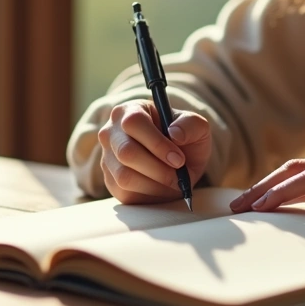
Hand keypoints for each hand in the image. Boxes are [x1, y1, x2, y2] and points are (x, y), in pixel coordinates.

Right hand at [97, 100, 211, 203]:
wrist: (180, 163)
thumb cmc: (185, 139)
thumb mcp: (197, 127)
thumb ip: (191, 125)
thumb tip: (175, 134)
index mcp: (130, 111)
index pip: (134, 123)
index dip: (157, 143)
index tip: (178, 159)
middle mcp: (111, 132)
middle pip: (127, 152)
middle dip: (158, 168)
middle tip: (178, 175)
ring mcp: (107, 157)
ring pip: (124, 175)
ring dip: (155, 183)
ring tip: (173, 181)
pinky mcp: (110, 181)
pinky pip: (125, 192)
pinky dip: (149, 194)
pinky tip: (161, 186)